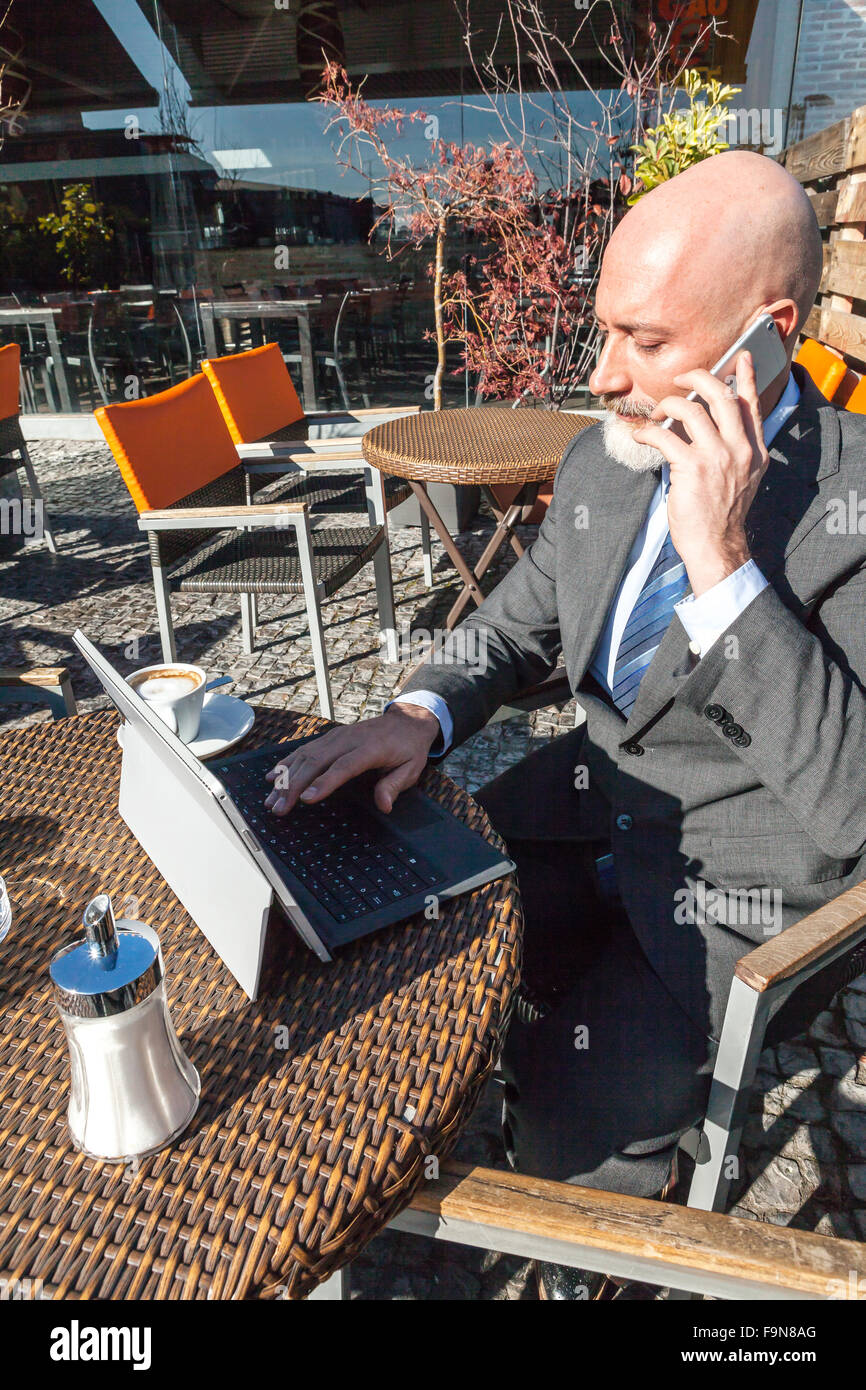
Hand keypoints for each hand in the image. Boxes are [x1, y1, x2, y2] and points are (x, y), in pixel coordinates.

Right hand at [263, 703, 440, 815]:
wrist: (406, 721)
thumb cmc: (408, 748)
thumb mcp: (411, 769)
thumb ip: (394, 786)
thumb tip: (384, 805)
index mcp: (370, 748)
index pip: (343, 767)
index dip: (323, 783)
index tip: (305, 799)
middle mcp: (348, 740)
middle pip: (315, 762)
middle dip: (293, 786)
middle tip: (279, 808)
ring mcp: (336, 737)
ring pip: (304, 756)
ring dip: (284, 778)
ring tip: (270, 800)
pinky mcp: (329, 737)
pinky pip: (303, 750)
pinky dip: (286, 763)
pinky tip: (272, 777)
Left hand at [632, 351, 769, 595]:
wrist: (716, 545)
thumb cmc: (722, 514)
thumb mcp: (742, 478)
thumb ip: (734, 451)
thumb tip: (708, 426)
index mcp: (754, 450)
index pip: (751, 405)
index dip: (746, 378)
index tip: (739, 358)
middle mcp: (740, 448)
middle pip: (721, 395)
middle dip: (697, 378)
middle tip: (680, 378)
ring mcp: (717, 456)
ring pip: (690, 409)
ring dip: (667, 405)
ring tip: (656, 414)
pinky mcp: (692, 467)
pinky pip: (665, 436)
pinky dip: (648, 432)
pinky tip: (641, 436)